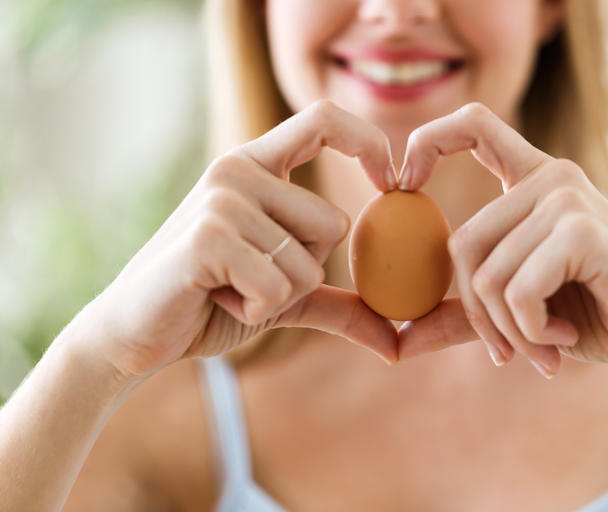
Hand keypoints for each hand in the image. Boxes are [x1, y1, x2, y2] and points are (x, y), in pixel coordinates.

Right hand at [77, 100, 399, 378]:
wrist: (136, 334)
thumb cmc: (211, 305)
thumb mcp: (284, 298)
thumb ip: (338, 305)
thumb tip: (396, 344)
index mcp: (256, 165)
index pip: (323, 119)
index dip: (368, 141)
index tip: (391, 181)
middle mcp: (238, 169)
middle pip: (335, 224)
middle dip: (305, 272)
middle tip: (249, 276)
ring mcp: (222, 197)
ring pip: (309, 262)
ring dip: (277, 296)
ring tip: (226, 288)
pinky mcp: (209, 235)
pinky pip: (279, 286)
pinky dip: (256, 310)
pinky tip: (216, 299)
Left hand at [397, 103, 607, 378]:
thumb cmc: (593, 317)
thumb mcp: (516, 314)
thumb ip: (462, 315)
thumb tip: (397, 341)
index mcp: (532, 181)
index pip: (474, 126)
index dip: (427, 140)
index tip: (402, 184)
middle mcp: (550, 178)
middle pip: (461, 243)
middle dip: (479, 314)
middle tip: (508, 351)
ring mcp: (566, 197)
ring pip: (486, 273)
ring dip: (508, 329)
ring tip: (543, 346)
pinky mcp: (581, 229)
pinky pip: (517, 289)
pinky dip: (530, 330)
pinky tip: (563, 337)